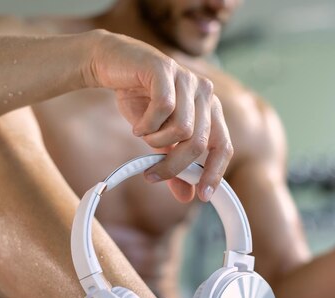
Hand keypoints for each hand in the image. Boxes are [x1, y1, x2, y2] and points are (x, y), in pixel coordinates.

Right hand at [83, 30, 232, 202]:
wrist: (111, 64)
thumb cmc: (139, 100)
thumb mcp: (158, 138)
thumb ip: (174, 163)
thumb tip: (187, 196)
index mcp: (210, 109)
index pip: (223, 146)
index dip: (214, 172)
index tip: (201, 195)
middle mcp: (204, 93)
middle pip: (200, 143)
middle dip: (174, 166)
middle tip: (152, 174)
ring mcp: (187, 79)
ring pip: (182, 129)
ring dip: (157, 141)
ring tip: (144, 136)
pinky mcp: (165, 69)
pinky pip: (163, 109)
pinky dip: (147, 125)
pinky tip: (137, 126)